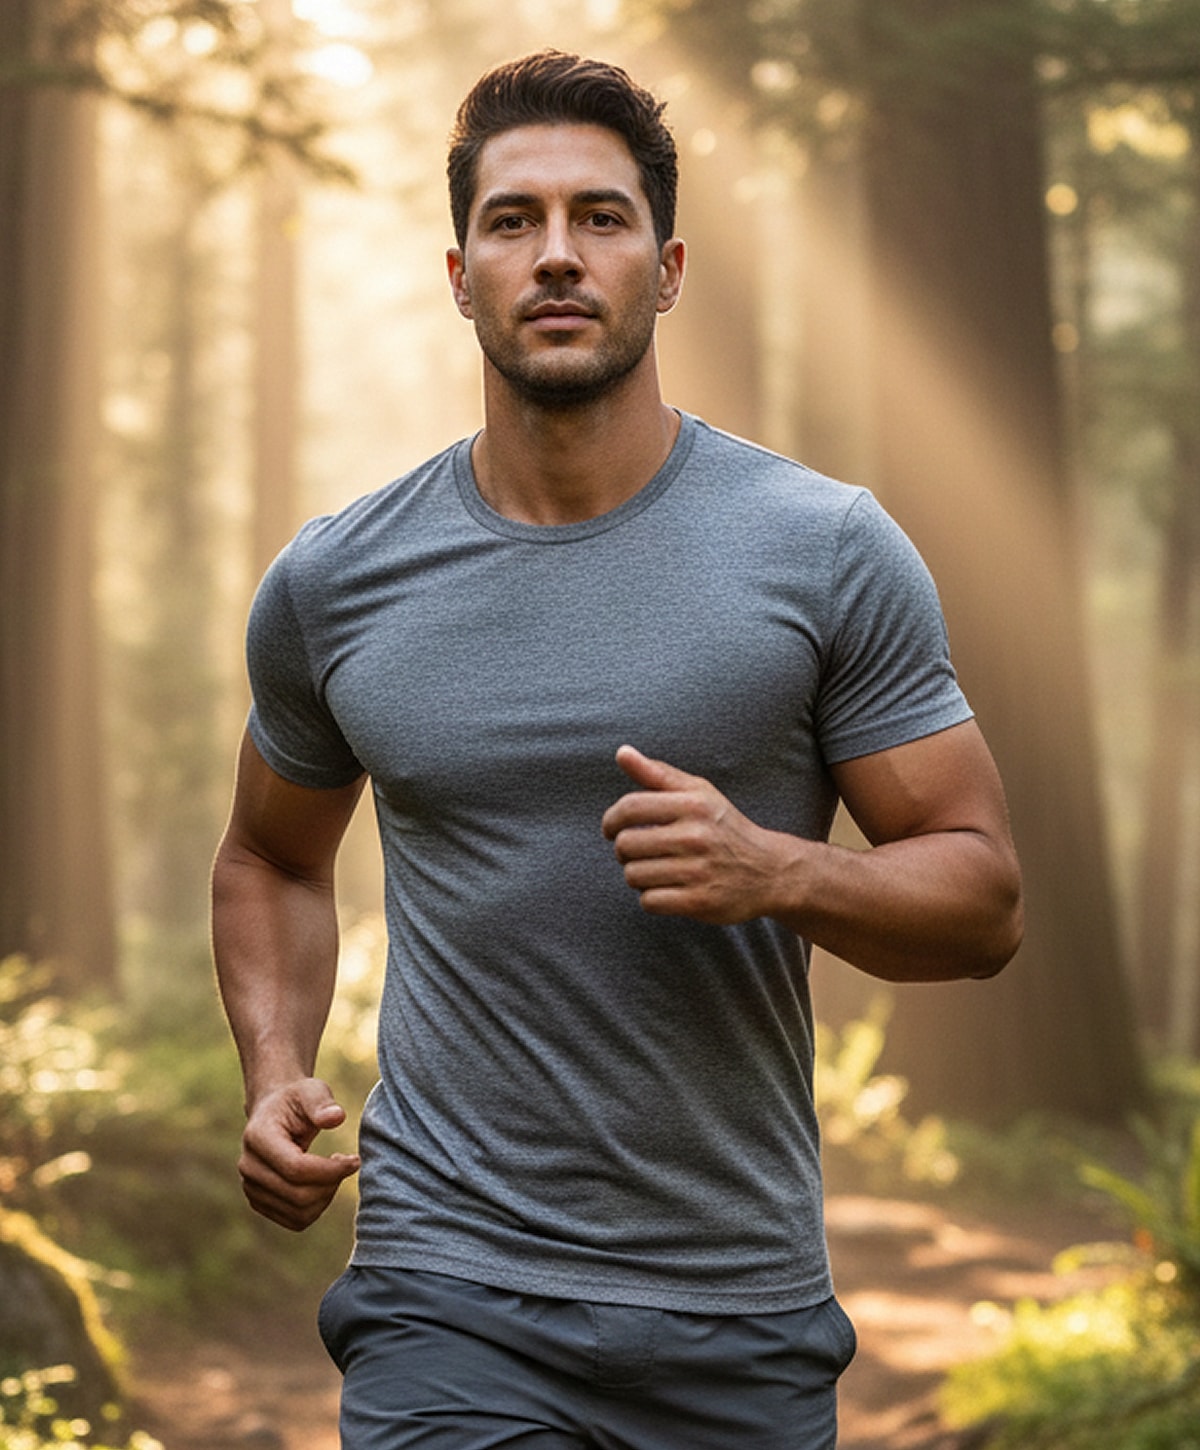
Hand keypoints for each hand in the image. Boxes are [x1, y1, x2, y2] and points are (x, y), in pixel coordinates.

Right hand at [238, 1078, 359, 1231]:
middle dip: (331, 1183)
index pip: (296, 1168)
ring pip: (298, 1213)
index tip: (355, 1160)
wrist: (274, 1112)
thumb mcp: (311, 1090)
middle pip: (297, 1195)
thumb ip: (322, 1102)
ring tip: (336, 1172)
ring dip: (327, 1197)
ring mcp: (251, 1188)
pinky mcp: (260, 1202)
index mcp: (257, 1137)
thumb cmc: (297, 1100)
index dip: (330, 1170)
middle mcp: (249, 1167)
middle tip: (348, 1164)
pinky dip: (317, 1208)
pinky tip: (324, 1184)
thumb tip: (336, 1117)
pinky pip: (295, 1220)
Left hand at [601, 745, 790, 923]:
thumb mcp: (698, 793)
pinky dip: (652, 898)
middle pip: (626, 845)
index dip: (611, 820)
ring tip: (657, 870)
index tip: (611, 829)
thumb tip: (621, 753)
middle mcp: (695, 836)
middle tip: (639, 852)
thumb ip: (657, 774)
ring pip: (634, 875)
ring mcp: (698, 871)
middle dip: (624, 851)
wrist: (770, 871)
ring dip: (638, 876)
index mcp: (693, 804)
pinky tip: (668, 889)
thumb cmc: (724, 827)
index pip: (630, 807)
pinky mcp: (700, 902)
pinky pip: (649, 901)